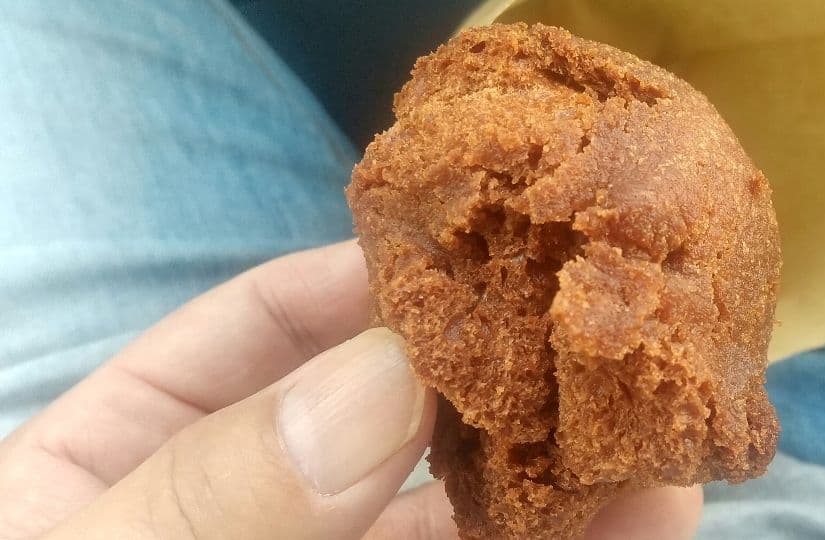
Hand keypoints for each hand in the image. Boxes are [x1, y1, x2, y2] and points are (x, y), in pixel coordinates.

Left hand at [0, 241, 701, 538]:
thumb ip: (222, 490)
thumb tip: (382, 381)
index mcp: (124, 471)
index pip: (247, 341)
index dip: (352, 285)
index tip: (460, 250)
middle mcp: (252, 525)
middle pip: (382, 427)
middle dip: (491, 376)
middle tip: (591, 326)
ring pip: (462, 521)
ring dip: (564, 471)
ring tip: (654, 421)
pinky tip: (649, 516)